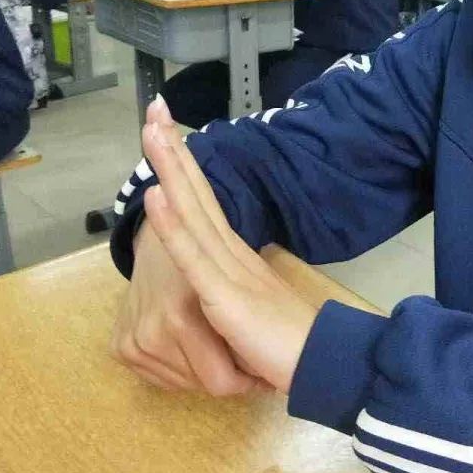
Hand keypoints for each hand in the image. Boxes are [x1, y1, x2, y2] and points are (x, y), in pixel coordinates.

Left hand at [141, 112, 317, 394]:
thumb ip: (233, 293)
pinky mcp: (225, 294)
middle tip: (155, 109)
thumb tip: (216, 291)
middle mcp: (231, 252)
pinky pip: (193, 256)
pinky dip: (173, 224)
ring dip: (172, 170)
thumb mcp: (251, 310)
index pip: (205, 200)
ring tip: (152, 133)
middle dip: (174, 150)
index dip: (185, 165)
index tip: (167, 131)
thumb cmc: (286, 345)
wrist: (320, 363)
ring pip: (193, 211)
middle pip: (198, 192)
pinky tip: (157, 194)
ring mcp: (228, 269)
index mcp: (235, 255)